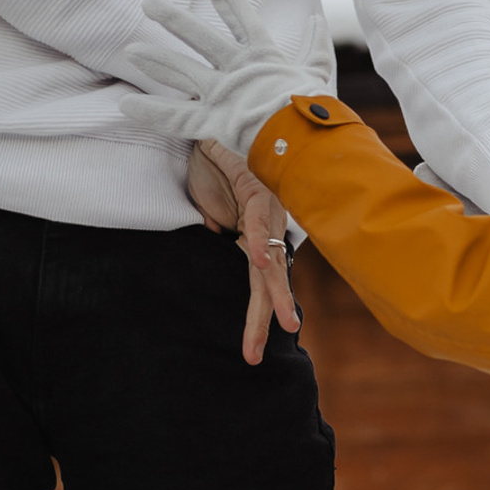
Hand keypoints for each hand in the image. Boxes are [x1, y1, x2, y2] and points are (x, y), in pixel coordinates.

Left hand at [122, 0, 326, 154]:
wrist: (309, 137)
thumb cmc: (314, 106)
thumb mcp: (318, 72)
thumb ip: (316, 47)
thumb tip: (317, 18)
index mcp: (263, 56)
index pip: (242, 17)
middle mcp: (237, 69)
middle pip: (200, 37)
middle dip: (174, 19)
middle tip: (150, 2)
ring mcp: (223, 94)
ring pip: (183, 72)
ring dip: (156, 60)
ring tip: (130, 50)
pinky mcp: (214, 121)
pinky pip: (178, 118)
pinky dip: (153, 112)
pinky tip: (125, 105)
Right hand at [195, 139, 299, 364]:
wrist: (211, 133)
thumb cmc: (213, 171)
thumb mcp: (209, 211)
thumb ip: (217, 233)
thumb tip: (215, 247)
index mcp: (258, 238)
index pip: (261, 283)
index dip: (260, 312)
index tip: (256, 345)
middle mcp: (270, 229)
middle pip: (269, 282)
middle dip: (265, 319)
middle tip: (255, 356)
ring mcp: (270, 212)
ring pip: (271, 261)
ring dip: (274, 294)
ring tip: (280, 325)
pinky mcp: (260, 193)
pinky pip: (259, 223)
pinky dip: (258, 245)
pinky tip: (261, 266)